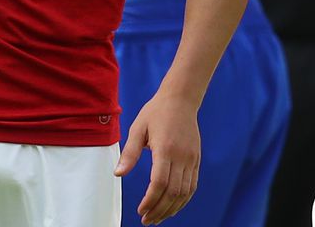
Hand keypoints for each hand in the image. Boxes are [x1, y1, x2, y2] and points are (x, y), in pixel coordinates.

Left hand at [116, 91, 200, 224]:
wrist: (181, 99)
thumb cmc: (156, 112)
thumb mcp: (138, 128)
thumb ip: (130, 153)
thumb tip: (118, 174)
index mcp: (165, 148)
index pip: (160, 183)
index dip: (151, 201)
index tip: (141, 210)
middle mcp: (181, 156)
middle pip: (173, 192)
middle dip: (159, 210)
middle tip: (147, 220)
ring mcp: (191, 159)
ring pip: (185, 193)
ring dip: (171, 209)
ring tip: (157, 217)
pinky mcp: (196, 160)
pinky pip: (192, 186)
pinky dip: (183, 200)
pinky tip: (172, 207)